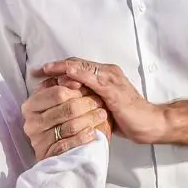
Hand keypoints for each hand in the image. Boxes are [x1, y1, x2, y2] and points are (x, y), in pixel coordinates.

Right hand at [21, 76, 109, 159]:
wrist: (64, 154)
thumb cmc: (62, 121)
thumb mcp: (60, 101)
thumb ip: (63, 86)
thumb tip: (72, 70)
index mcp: (31, 105)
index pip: (57, 92)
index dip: (76, 89)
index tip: (88, 88)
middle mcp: (31, 122)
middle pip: (66, 108)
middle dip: (86, 104)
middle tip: (99, 102)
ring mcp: (38, 140)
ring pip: (70, 126)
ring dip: (90, 119)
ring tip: (101, 115)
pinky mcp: (48, 155)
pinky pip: (68, 145)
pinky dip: (83, 138)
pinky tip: (93, 134)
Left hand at [39, 58, 167, 144]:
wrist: (150, 123)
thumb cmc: (129, 118)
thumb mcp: (103, 107)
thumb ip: (89, 100)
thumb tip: (67, 103)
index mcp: (106, 75)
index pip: (78, 66)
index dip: (59, 68)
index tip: (41, 73)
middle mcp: (108, 73)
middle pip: (77, 63)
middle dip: (55, 66)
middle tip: (37, 71)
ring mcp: (111, 79)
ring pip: (82, 67)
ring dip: (62, 67)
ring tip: (45, 71)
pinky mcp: (113, 90)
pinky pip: (91, 78)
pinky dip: (76, 75)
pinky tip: (64, 76)